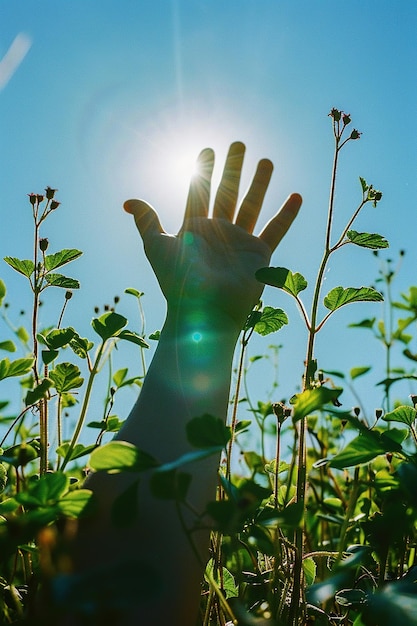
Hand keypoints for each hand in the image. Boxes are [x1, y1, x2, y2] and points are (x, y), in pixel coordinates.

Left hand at [124, 142, 301, 327]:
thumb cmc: (178, 282)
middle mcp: (218, 233)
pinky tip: (296, 195)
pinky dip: (287, 215)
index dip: (203, 171)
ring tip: (266, 160)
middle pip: (227, 193)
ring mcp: (240, 243)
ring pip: (252, 205)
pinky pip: (276, 231)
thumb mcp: (157, 247)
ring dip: (259, 183)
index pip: (199, 193)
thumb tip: (128, 201)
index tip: (208, 149)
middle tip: (239, 143)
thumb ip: (147, 221)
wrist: (204, 313)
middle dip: (233, 168)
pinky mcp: (260, 256)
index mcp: (194, 229)